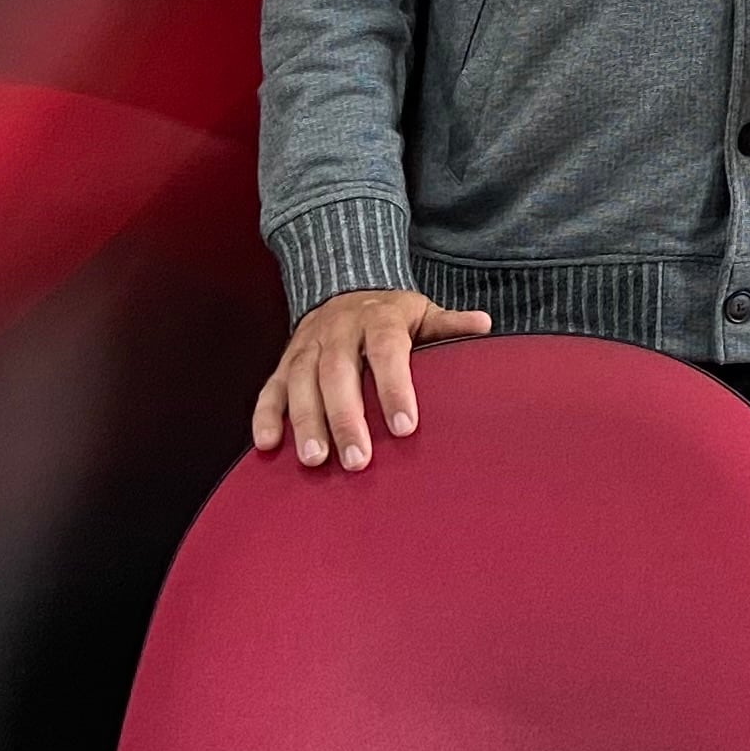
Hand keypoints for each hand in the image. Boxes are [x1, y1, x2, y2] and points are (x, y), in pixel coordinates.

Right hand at [250, 288, 490, 471]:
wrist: (343, 289)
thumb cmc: (390, 316)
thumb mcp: (421, 313)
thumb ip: (449, 325)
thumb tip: (484, 324)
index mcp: (379, 319)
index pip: (387, 351)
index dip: (395, 387)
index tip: (406, 426)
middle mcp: (338, 330)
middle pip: (338, 373)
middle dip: (346, 418)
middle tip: (358, 460)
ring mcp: (306, 346)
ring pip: (301, 382)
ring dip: (306, 422)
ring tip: (316, 461)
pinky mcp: (283, 363)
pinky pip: (270, 388)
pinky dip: (265, 416)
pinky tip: (268, 446)